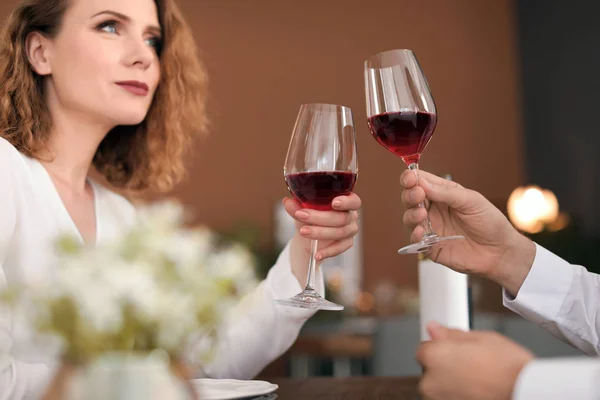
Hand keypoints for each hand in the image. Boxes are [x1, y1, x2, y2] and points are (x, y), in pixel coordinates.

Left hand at [283, 193, 360, 284]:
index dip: (346, 202)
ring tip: (303, 232)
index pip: (353, 201)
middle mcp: (350, 215)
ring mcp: (350, 230)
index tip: (334, 203)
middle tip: (301, 215)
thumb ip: (297, 207)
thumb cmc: (309, 217)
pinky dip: (327, 251)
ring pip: (339, 232)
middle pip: (341, 217)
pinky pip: (339, 248)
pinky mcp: (346, 243)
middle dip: (320, 217)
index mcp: (344, 202)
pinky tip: (317, 254)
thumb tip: (287, 202)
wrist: (308, 234)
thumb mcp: (302, 211)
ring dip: (320, 232)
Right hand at [400, 170, 535, 294]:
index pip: (421, 181)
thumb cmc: (490, 222)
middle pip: (410, 198)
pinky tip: (421, 231)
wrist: (500, 252)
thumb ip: (445, 192)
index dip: (411, 178)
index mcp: (443, 194)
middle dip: (410, 194)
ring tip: (422, 215)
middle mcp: (434, 209)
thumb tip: (421, 182)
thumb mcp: (471, 200)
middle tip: (418, 195)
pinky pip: (414, 240)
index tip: (409, 178)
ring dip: (411, 214)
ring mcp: (431, 227)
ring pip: (409, 217)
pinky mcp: (430, 246)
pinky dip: (414, 234)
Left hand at [417, 322, 533, 399]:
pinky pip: (450, 399)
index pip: (425, 349)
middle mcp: (429, 382)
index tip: (457, 351)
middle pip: (430, 370)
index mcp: (432, 357)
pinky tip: (478, 392)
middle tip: (472, 366)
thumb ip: (451, 334)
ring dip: (452, 384)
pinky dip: (459, 396)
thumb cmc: (508, 368)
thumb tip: (434, 328)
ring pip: (439, 388)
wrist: (525, 393)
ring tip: (478, 381)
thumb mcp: (480, 338)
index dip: (444, 348)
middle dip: (446, 367)